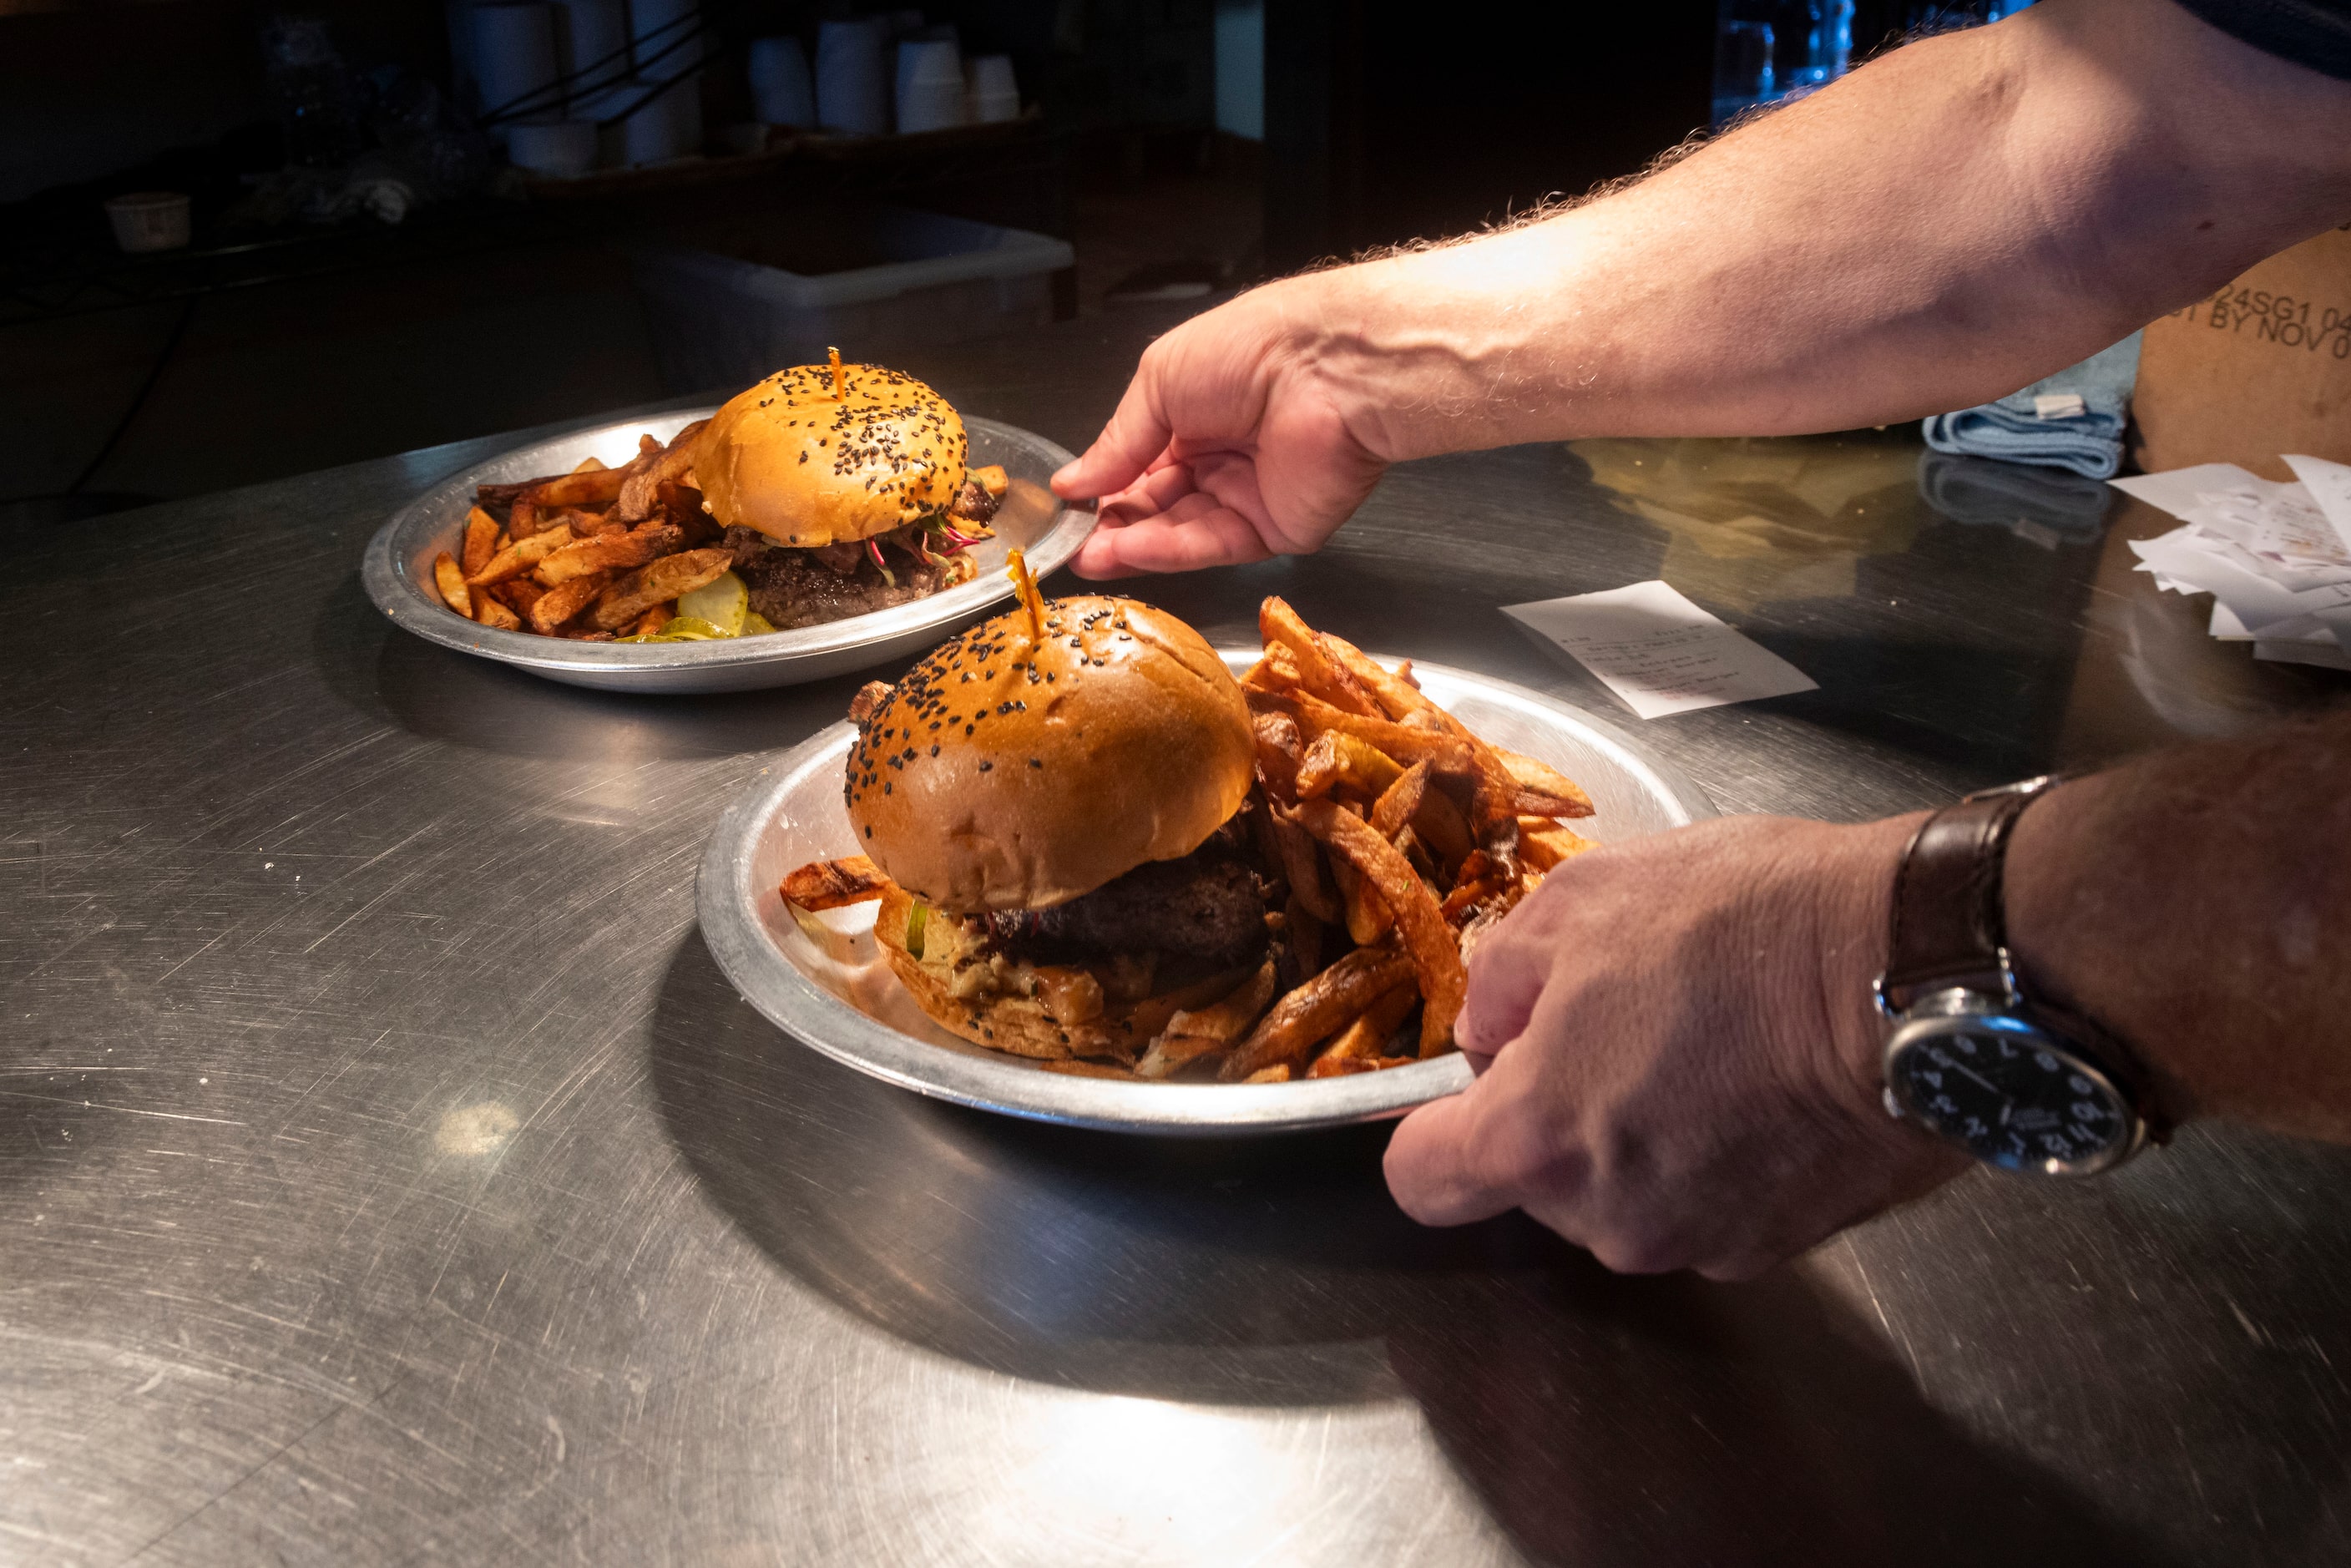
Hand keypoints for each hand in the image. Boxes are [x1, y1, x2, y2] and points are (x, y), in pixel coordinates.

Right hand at [1050, 280, 1390, 577]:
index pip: (1144, 463)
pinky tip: (1126, 550)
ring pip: (1182, 531)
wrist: (1327, 368)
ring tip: (1087, 556)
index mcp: (1199, 415)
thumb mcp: (1159, 383)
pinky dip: (1168, 550)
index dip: (1106, 486)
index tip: (1069, 507)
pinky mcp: (1277, 530)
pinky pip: (1215, 545)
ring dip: (1133, 544)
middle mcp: (1224, 458)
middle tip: (1070, 542)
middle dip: (1114, 524)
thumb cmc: (1247, 350)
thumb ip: (1117, 442)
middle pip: (1160, 504)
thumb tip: (1071, 484)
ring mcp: (1251, 497)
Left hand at [1384, 813, 1968, 1279]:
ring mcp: (1704, 1242)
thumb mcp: (1584, 900)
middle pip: (1537, 1183)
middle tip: (1618, 1018)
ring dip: (1643, 1130)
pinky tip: (1760, 1074)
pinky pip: (1711, 1201)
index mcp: (1538, 1139)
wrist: (1919, 972)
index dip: (1432, 1127)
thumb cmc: (1749, 926)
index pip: (1422, 1181)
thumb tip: (1487, 1027)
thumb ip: (1502, 977)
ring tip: (1704, 1036)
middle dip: (1558, 1109)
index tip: (1469, 1081)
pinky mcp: (1785, 1243)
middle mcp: (1611, 1218)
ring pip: (1627, 1194)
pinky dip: (1720, 1151)